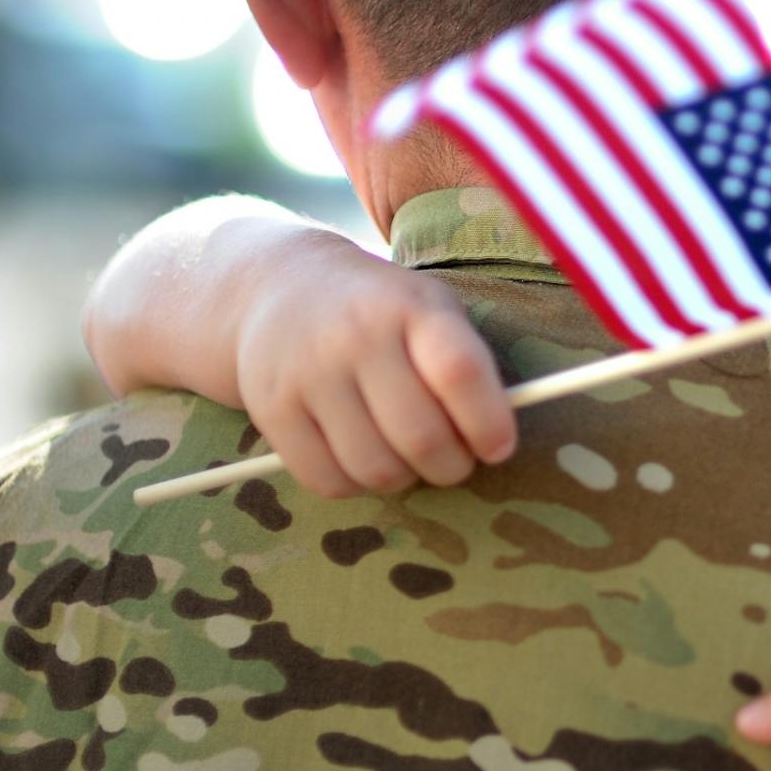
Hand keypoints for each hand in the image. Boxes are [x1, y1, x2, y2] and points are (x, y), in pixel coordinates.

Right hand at [236, 241, 516, 496]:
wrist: (281, 285)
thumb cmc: (381, 309)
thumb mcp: (429, 308)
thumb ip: (467, 365)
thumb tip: (496, 441)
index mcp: (409, 307)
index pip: (459, 372)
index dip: (488, 422)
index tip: (498, 447)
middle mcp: (356, 337)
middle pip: (421, 436)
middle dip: (452, 466)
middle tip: (455, 461)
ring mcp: (308, 374)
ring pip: (376, 469)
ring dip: (406, 479)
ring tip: (409, 458)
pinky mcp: (271, 409)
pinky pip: (328, 481)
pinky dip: (357, 486)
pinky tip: (363, 459)